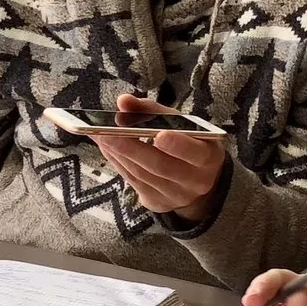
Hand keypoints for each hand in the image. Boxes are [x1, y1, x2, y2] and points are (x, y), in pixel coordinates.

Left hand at [91, 93, 228, 221]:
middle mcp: (195, 181)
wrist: (198, 181)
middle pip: (160, 165)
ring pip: (141, 174)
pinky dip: (116, 161)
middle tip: (106, 132)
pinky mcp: (156, 203)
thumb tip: (124, 102)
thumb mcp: (182, 124)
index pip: (194, 153)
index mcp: (208, 157)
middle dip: (131, 148)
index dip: (178, 145)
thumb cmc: (189, 143)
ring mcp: (175, 196)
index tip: (160, 135)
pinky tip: (105, 147)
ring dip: (117, 153)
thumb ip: (153, 110)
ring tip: (97, 135)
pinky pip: (132, 182)